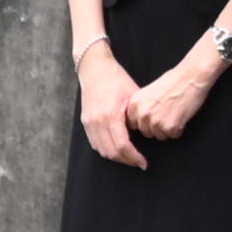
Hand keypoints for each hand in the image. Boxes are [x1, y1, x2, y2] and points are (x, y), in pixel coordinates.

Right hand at [79, 44, 150, 170]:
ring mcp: (89, 123)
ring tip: (129, 157)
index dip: (134, 158)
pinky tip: (116, 149)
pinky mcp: (85, 122)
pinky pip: (95, 144)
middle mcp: (97, 122)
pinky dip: (106, 150)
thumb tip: (145, 132)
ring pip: (102, 151)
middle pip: (112, 153)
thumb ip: (137, 115)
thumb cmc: (115, 79)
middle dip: (127, 161)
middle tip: (138, 163)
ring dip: (116, 157)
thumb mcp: (132, 95)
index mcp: (111, 115)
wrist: (94, 68)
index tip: (143, 163)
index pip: (123, 146)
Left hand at [133, 41, 228, 143]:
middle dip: (156, 127)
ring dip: (168, 129)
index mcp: (135, 104)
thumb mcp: (148, 91)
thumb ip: (141, 106)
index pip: (133, 124)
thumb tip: (139, 119)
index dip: (145, 121)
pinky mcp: (170, 127)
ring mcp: (155, 122)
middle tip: (167, 113)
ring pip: (160, 136)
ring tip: (175, 113)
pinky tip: (181, 115)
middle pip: (146, 132)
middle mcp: (142, 114)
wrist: (191, 76)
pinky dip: (179, 129)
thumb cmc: (173, 80)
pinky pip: (173, 136)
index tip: (154, 115)